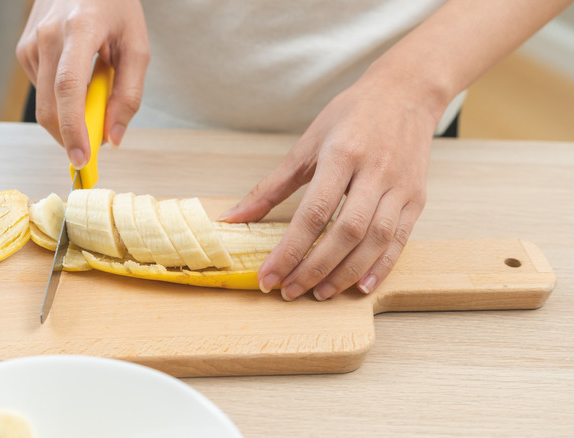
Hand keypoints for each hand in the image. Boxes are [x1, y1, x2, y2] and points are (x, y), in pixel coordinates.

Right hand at [15, 0, 149, 167]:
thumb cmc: (115, 7)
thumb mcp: (136, 46)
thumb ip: (129, 94)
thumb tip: (114, 137)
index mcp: (80, 29)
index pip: (69, 88)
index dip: (73, 128)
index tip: (82, 158)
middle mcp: (48, 35)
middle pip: (48, 106)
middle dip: (69, 137)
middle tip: (93, 148)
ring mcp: (30, 43)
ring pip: (44, 103)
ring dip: (69, 115)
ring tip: (94, 85)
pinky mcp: (23, 50)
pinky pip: (41, 91)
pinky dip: (61, 99)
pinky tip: (77, 76)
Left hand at [220, 76, 439, 300]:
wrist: (406, 93)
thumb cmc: (351, 115)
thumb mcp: (307, 143)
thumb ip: (271, 186)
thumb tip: (234, 218)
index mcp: (342, 154)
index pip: (313, 213)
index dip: (289, 250)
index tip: (268, 276)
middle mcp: (375, 172)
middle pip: (346, 232)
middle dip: (314, 267)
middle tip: (289, 291)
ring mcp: (400, 187)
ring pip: (375, 240)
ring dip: (345, 273)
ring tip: (318, 293)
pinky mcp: (417, 199)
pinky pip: (400, 240)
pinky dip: (381, 267)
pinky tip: (360, 286)